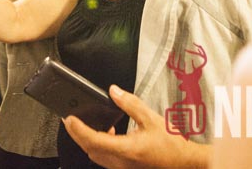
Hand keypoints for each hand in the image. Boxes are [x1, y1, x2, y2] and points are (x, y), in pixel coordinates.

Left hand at [63, 85, 208, 168]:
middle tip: (69, 119)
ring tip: (83, 124)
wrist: (183, 163)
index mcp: (128, 149)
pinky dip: (97, 145)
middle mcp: (121, 162)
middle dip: (76, 134)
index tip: (69, 119)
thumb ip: (130, 104)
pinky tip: (106, 133)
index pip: (95, 140)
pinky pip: (104, 158)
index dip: (79, 130)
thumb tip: (113, 91)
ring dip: (86, 140)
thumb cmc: (171, 144)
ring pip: (95, 155)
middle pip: (90, 149)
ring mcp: (121, 167)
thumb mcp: (151, 118)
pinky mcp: (124, 168)